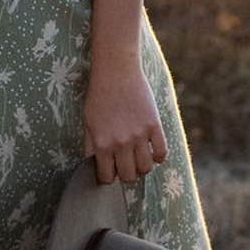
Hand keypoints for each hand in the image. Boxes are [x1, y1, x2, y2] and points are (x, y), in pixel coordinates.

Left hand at [83, 56, 168, 183]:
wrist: (116, 71)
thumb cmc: (98, 96)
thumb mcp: (88, 122)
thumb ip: (91, 146)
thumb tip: (93, 165)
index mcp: (102, 144)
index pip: (107, 177)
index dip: (107, 176)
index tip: (109, 171)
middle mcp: (121, 143)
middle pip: (129, 176)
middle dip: (125, 173)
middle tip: (124, 163)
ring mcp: (139, 135)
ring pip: (146, 168)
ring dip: (141, 166)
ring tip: (137, 157)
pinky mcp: (154, 126)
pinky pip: (162, 153)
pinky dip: (158, 156)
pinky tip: (151, 150)